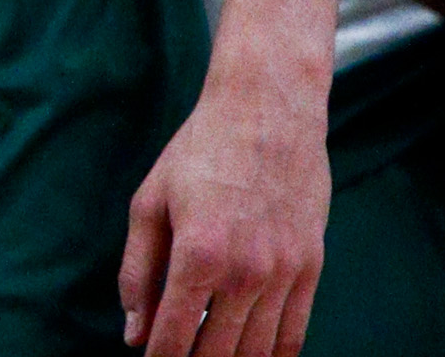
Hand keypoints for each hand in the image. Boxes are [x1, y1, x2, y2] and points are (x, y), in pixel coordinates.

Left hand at [118, 68, 328, 355]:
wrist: (267, 111)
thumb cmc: (199, 152)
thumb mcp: (150, 202)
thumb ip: (138, 271)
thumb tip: (133, 334)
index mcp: (197, 254)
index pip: (174, 337)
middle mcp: (245, 272)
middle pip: (218, 353)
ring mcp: (284, 273)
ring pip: (258, 352)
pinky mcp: (311, 268)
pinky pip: (294, 334)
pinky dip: (272, 356)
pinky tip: (252, 356)